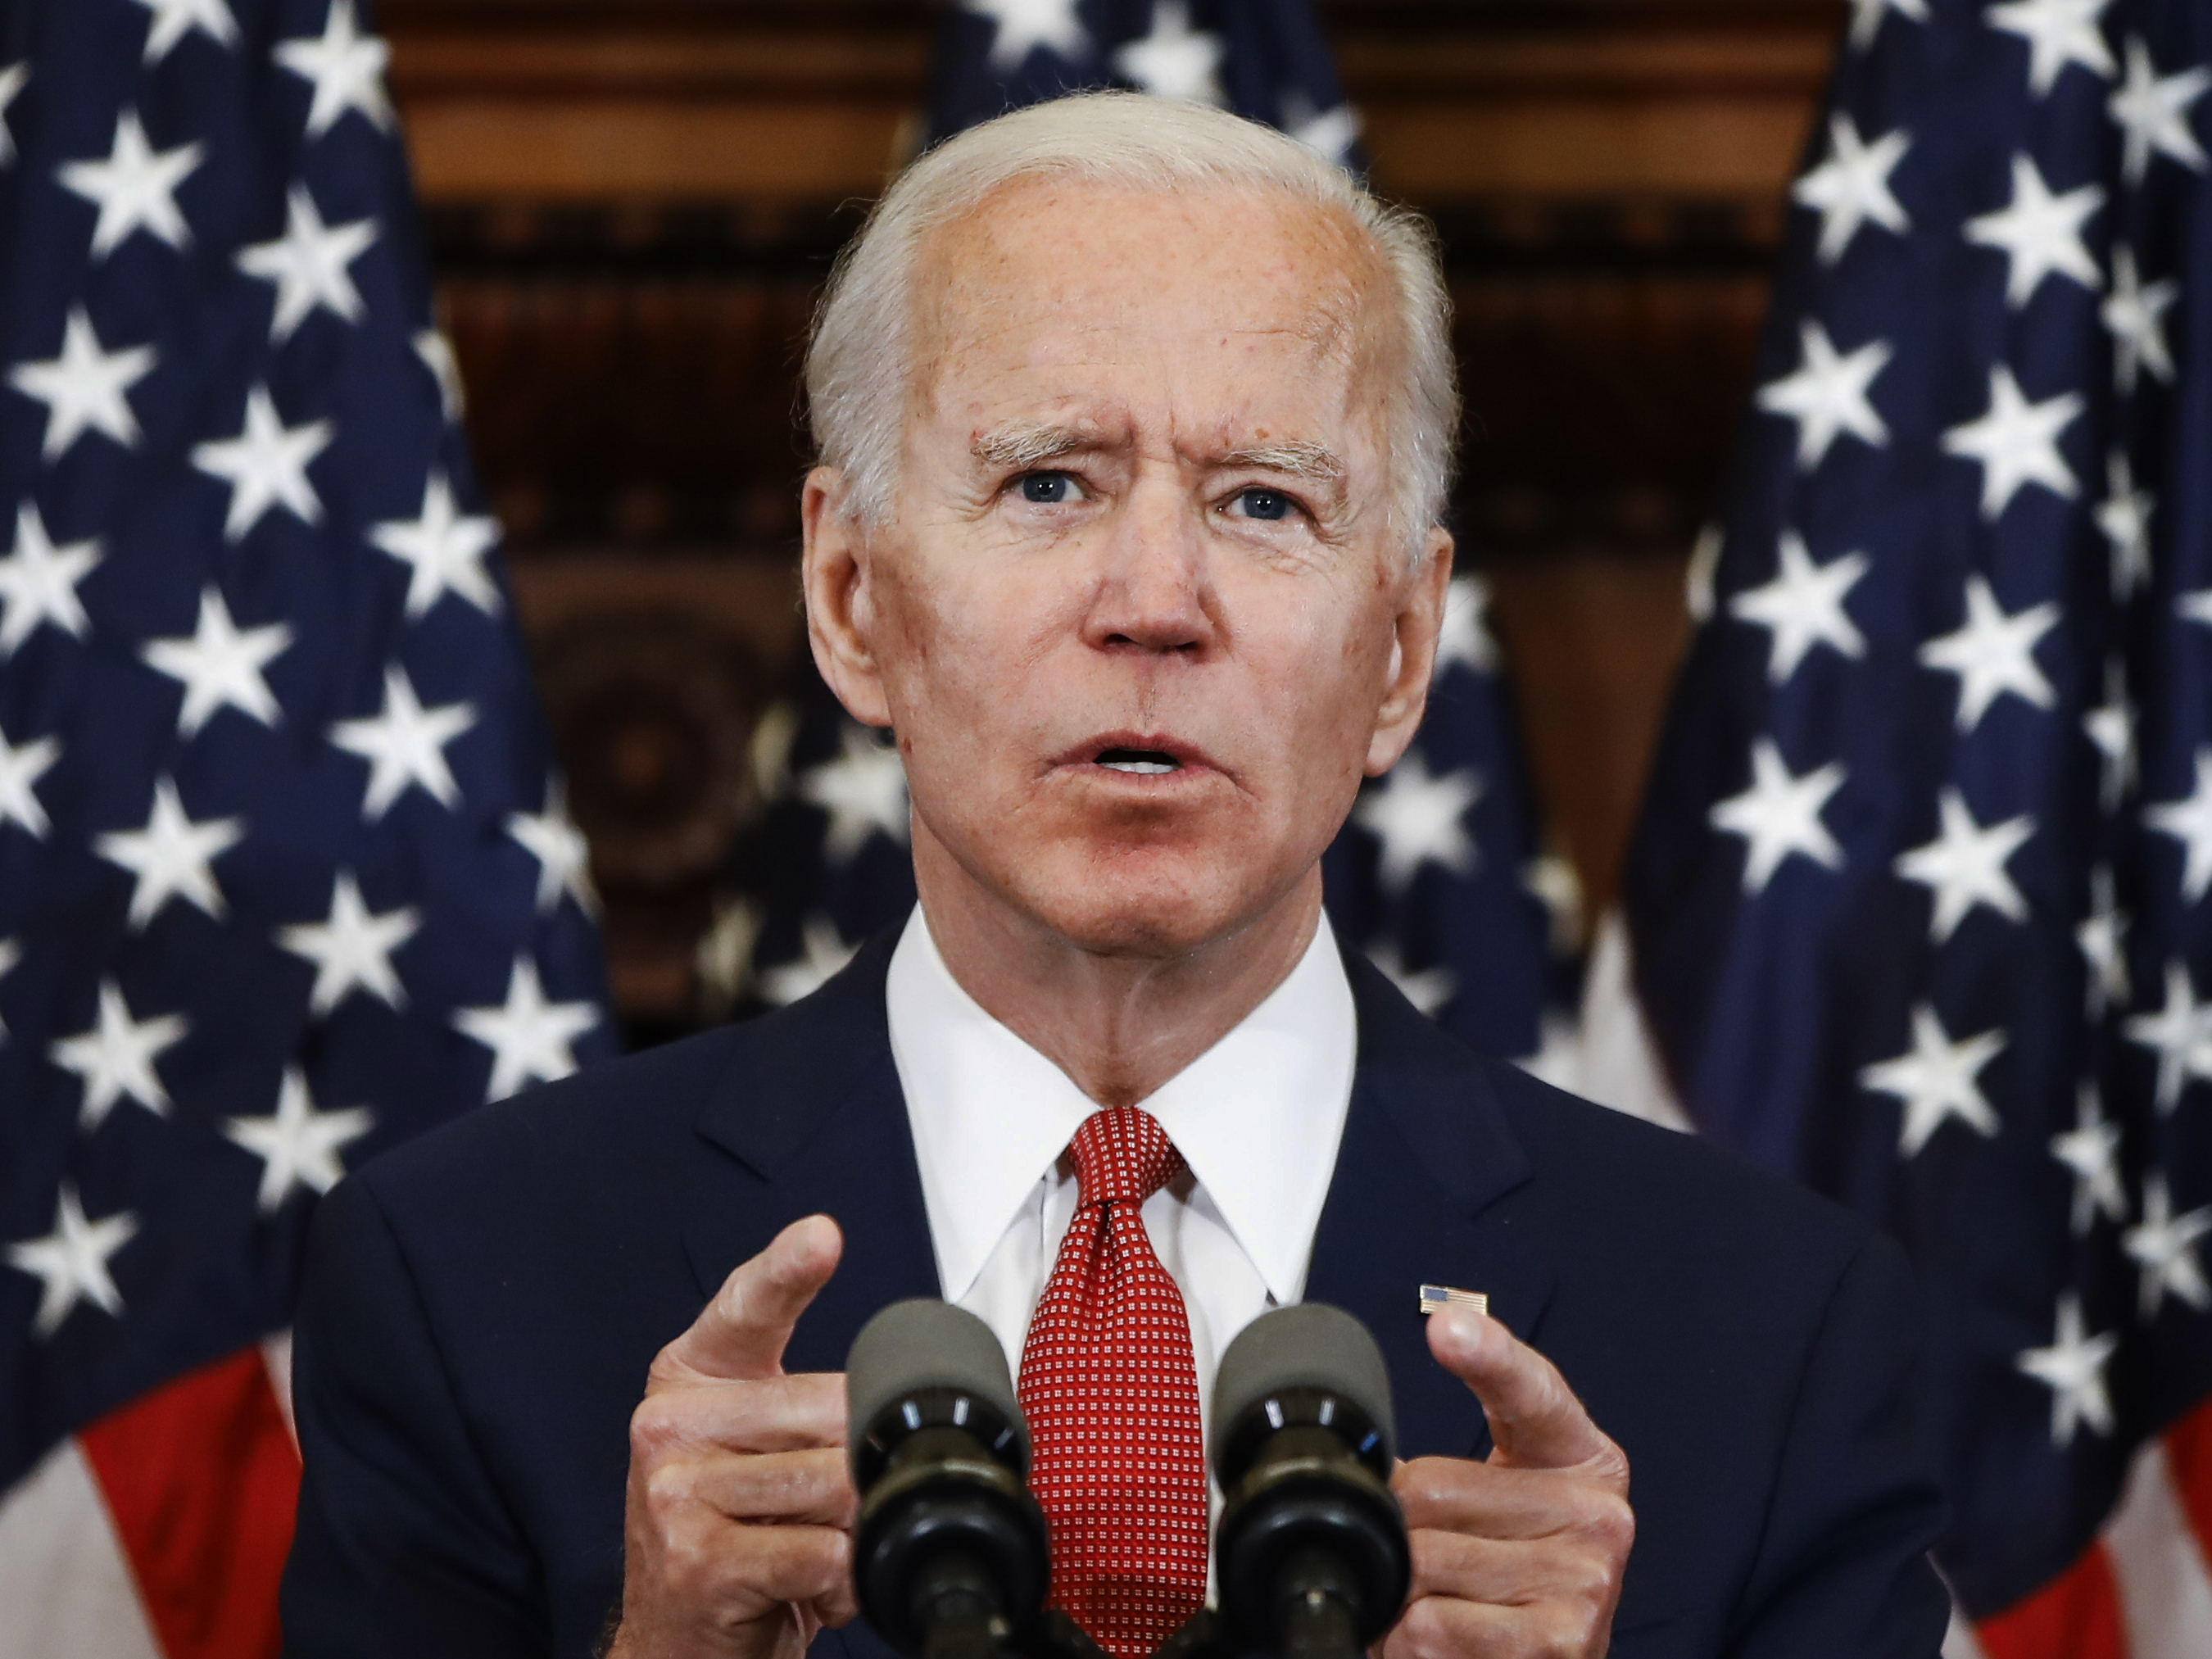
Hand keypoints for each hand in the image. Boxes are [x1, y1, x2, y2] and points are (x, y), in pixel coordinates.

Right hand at [607, 1216, 856, 1658]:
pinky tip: (803, 1589)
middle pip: (828, 1410)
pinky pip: (824, 1552)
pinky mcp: (698, 1560)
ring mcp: (674, 1494)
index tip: (821, 1237)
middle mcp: (667, 1426)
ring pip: (833, 1483)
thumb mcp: (752, 1452)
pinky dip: (840, 1582)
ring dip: (849, 1530)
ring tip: (807, 1548)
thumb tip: (883, 1408)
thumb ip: (806, 1409)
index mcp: (687, 1379)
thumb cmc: (728, 1537)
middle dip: (856, 1469)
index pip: (745, 1309)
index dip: (786, 1270)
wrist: (675, 1643)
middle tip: (820, 1511)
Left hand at [1382, 1308, 1632, 1658]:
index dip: (1488, 1354)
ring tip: (1438, 1604)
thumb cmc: (1513, 1577)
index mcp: (1581, 1456)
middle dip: (1396, 1530)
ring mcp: (1585, 1581)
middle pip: (1430, 1488)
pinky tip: (1447, 1643)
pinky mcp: (1560, 1644)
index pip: (1530, 1392)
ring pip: (1421, 1561)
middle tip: (1425, 1559)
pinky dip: (1410, 1643)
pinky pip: (1431, 1626)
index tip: (1449, 1327)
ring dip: (1399, 1594)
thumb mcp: (1498, 1504)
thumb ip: (1449, 1470)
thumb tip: (1375, 1470)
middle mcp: (1596, 1514)